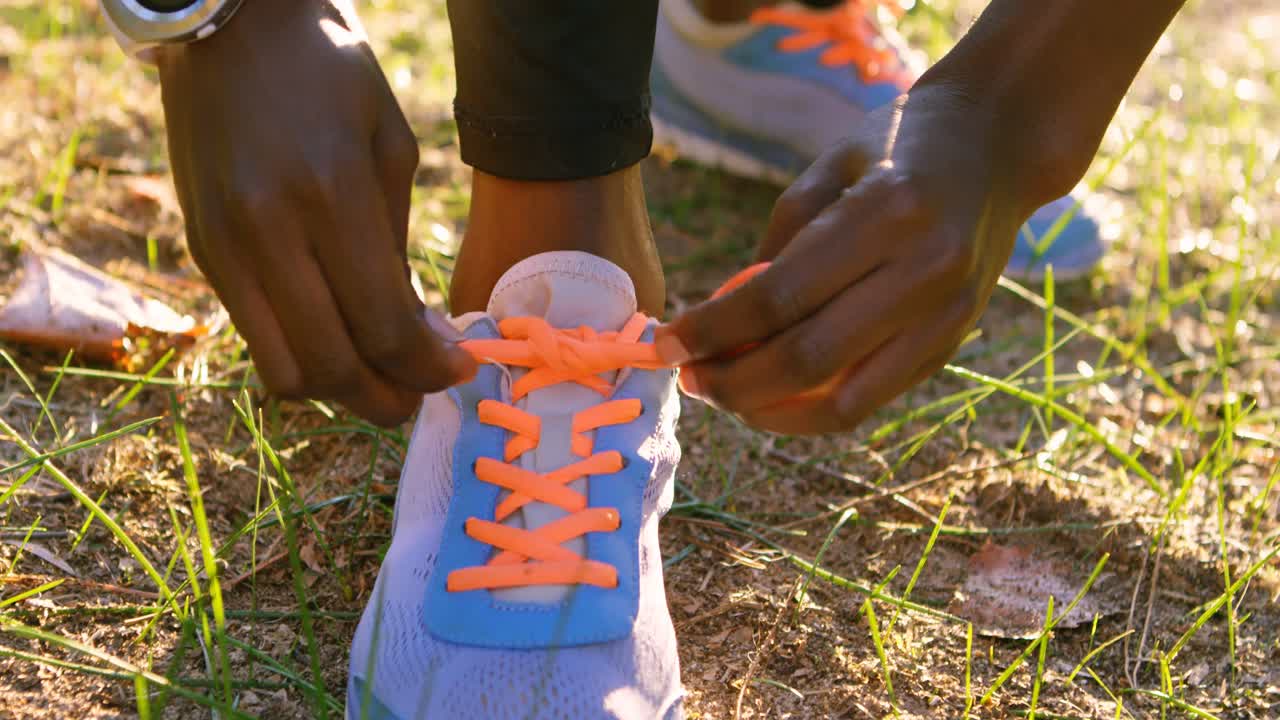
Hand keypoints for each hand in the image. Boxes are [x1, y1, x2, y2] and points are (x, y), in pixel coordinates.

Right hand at [158, 0, 473, 425]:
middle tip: (420, 394)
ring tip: (378, 375)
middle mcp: (267, 231)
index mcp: (330, 196)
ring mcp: (224, 246)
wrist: (228, 25)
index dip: (428, 368)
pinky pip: (253, 335)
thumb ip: (398, 248)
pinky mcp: (202, 250)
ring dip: (337, 389)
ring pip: (283, 370)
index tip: (459, 371)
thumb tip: (415, 336)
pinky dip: (299, 355)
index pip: (383, 327)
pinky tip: (336, 338)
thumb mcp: (390, 147)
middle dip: (387, 399)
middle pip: (333, 365)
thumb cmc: (330, 74)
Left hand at [657, 84, 1047, 433]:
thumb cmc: (897, 145)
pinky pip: (871, 399)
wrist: (998, 145)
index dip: (713, 330)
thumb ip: (776, 248)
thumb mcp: (827, 168)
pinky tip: (771, 398)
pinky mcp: (953, 345)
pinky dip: (812, 410)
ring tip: (724, 395)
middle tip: (688, 379)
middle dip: (732, 381)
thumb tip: (720, 326)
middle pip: (807, 358)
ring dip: (769, 410)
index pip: (780, 296)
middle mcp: (926, 271)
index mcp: (889, 211)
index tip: (665, 343)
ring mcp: (948, 316)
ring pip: (842, 398)